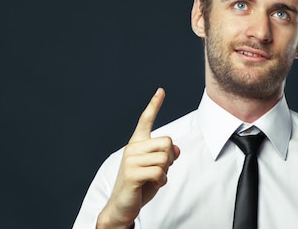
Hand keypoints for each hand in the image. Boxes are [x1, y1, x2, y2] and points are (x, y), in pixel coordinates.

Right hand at [97, 88, 180, 228]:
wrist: (122, 206)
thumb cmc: (140, 186)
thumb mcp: (156, 168)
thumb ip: (165, 156)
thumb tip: (176, 150)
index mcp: (137, 143)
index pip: (146, 120)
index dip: (154, 105)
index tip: (161, 91)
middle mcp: (132, 148)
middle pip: (167, 143)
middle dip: (169, 159)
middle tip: (159, 171)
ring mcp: (131, 160)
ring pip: (164, 159)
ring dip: (165, 173)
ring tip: (153, 180)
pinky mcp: (132, 174)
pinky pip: (159, 172)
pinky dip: (161, 181)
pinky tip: (152, 185)